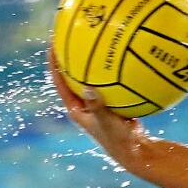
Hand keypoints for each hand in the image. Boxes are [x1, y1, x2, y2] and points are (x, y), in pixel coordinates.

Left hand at [47, 46, 147, 166]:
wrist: (135, 149)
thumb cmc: (117, 139)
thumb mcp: (106, 122)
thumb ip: (97, 106)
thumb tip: (89, 89)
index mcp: (76, 109)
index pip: (59, 82)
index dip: (54, 63)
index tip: (52, 45)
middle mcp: (83, 104)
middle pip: (71, 76)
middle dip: (69, 57)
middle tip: (68, 37)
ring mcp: (97, 103)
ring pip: (90, 79)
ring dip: (90, 63)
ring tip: (92, 42)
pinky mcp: (111, 103)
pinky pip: (108, 83)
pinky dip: (111, 72)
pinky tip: (120, 59)